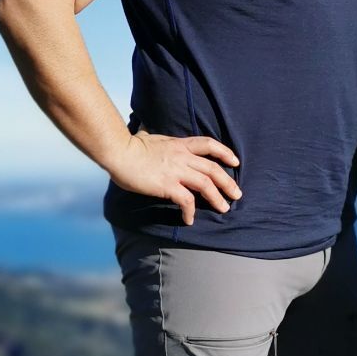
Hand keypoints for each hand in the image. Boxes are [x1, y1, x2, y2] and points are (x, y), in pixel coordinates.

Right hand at [110, 131, 241, 226]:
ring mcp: (176, 171)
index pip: (209, 145)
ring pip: (206, 184)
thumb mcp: (149, 138)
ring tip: (224, 209)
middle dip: (228, 182)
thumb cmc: (129, 145)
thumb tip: (148, 136)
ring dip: (218, 198)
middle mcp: (182, 157)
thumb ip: (156, 140)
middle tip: (237, 194)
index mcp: (179, 144)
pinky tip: (189, 220)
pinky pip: (186, 200)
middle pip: (213, 169)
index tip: (235, 161)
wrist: (119, 152)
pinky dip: (191, 211)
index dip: (225, 153)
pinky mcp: (168, 185)